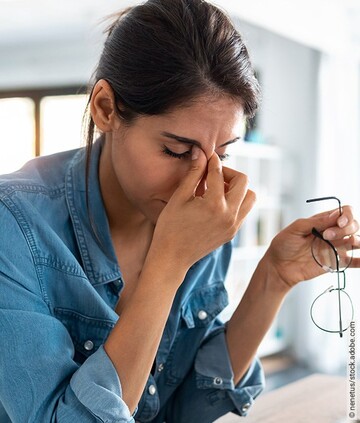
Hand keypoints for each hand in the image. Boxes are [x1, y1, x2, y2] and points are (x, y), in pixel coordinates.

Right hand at [149, 147, 255, 272]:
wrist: (172, 258)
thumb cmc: (170, 228)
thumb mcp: (179, 198)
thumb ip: (193, 174)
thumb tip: (200, 153)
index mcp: (214, 204)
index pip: (219, 173)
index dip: (212, 161)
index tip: (206, 155)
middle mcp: (229, 215)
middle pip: (243, 181)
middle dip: (228, 173)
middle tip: (212, 174)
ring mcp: (233, 226)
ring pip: (250, 197)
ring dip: (237, 188)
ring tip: (218, 189)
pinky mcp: (232, 233)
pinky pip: (244, 211)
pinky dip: (236, 201)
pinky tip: (217, 202)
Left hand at [265, 206, 359, 287]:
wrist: (279, 266)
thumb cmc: (284, 245)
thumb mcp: (295, 229)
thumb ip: (315, 222)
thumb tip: (335, 215)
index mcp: (323, 221)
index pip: (344, 212)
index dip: (346, 215)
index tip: (339, 222)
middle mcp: (333, 232)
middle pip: (353, 225)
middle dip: (345, 228)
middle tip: (327, 236)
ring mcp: (336, 247)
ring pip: (357, 240)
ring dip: (358, 240)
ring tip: (348, 242)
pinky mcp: (336, 262)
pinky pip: (354, 261)